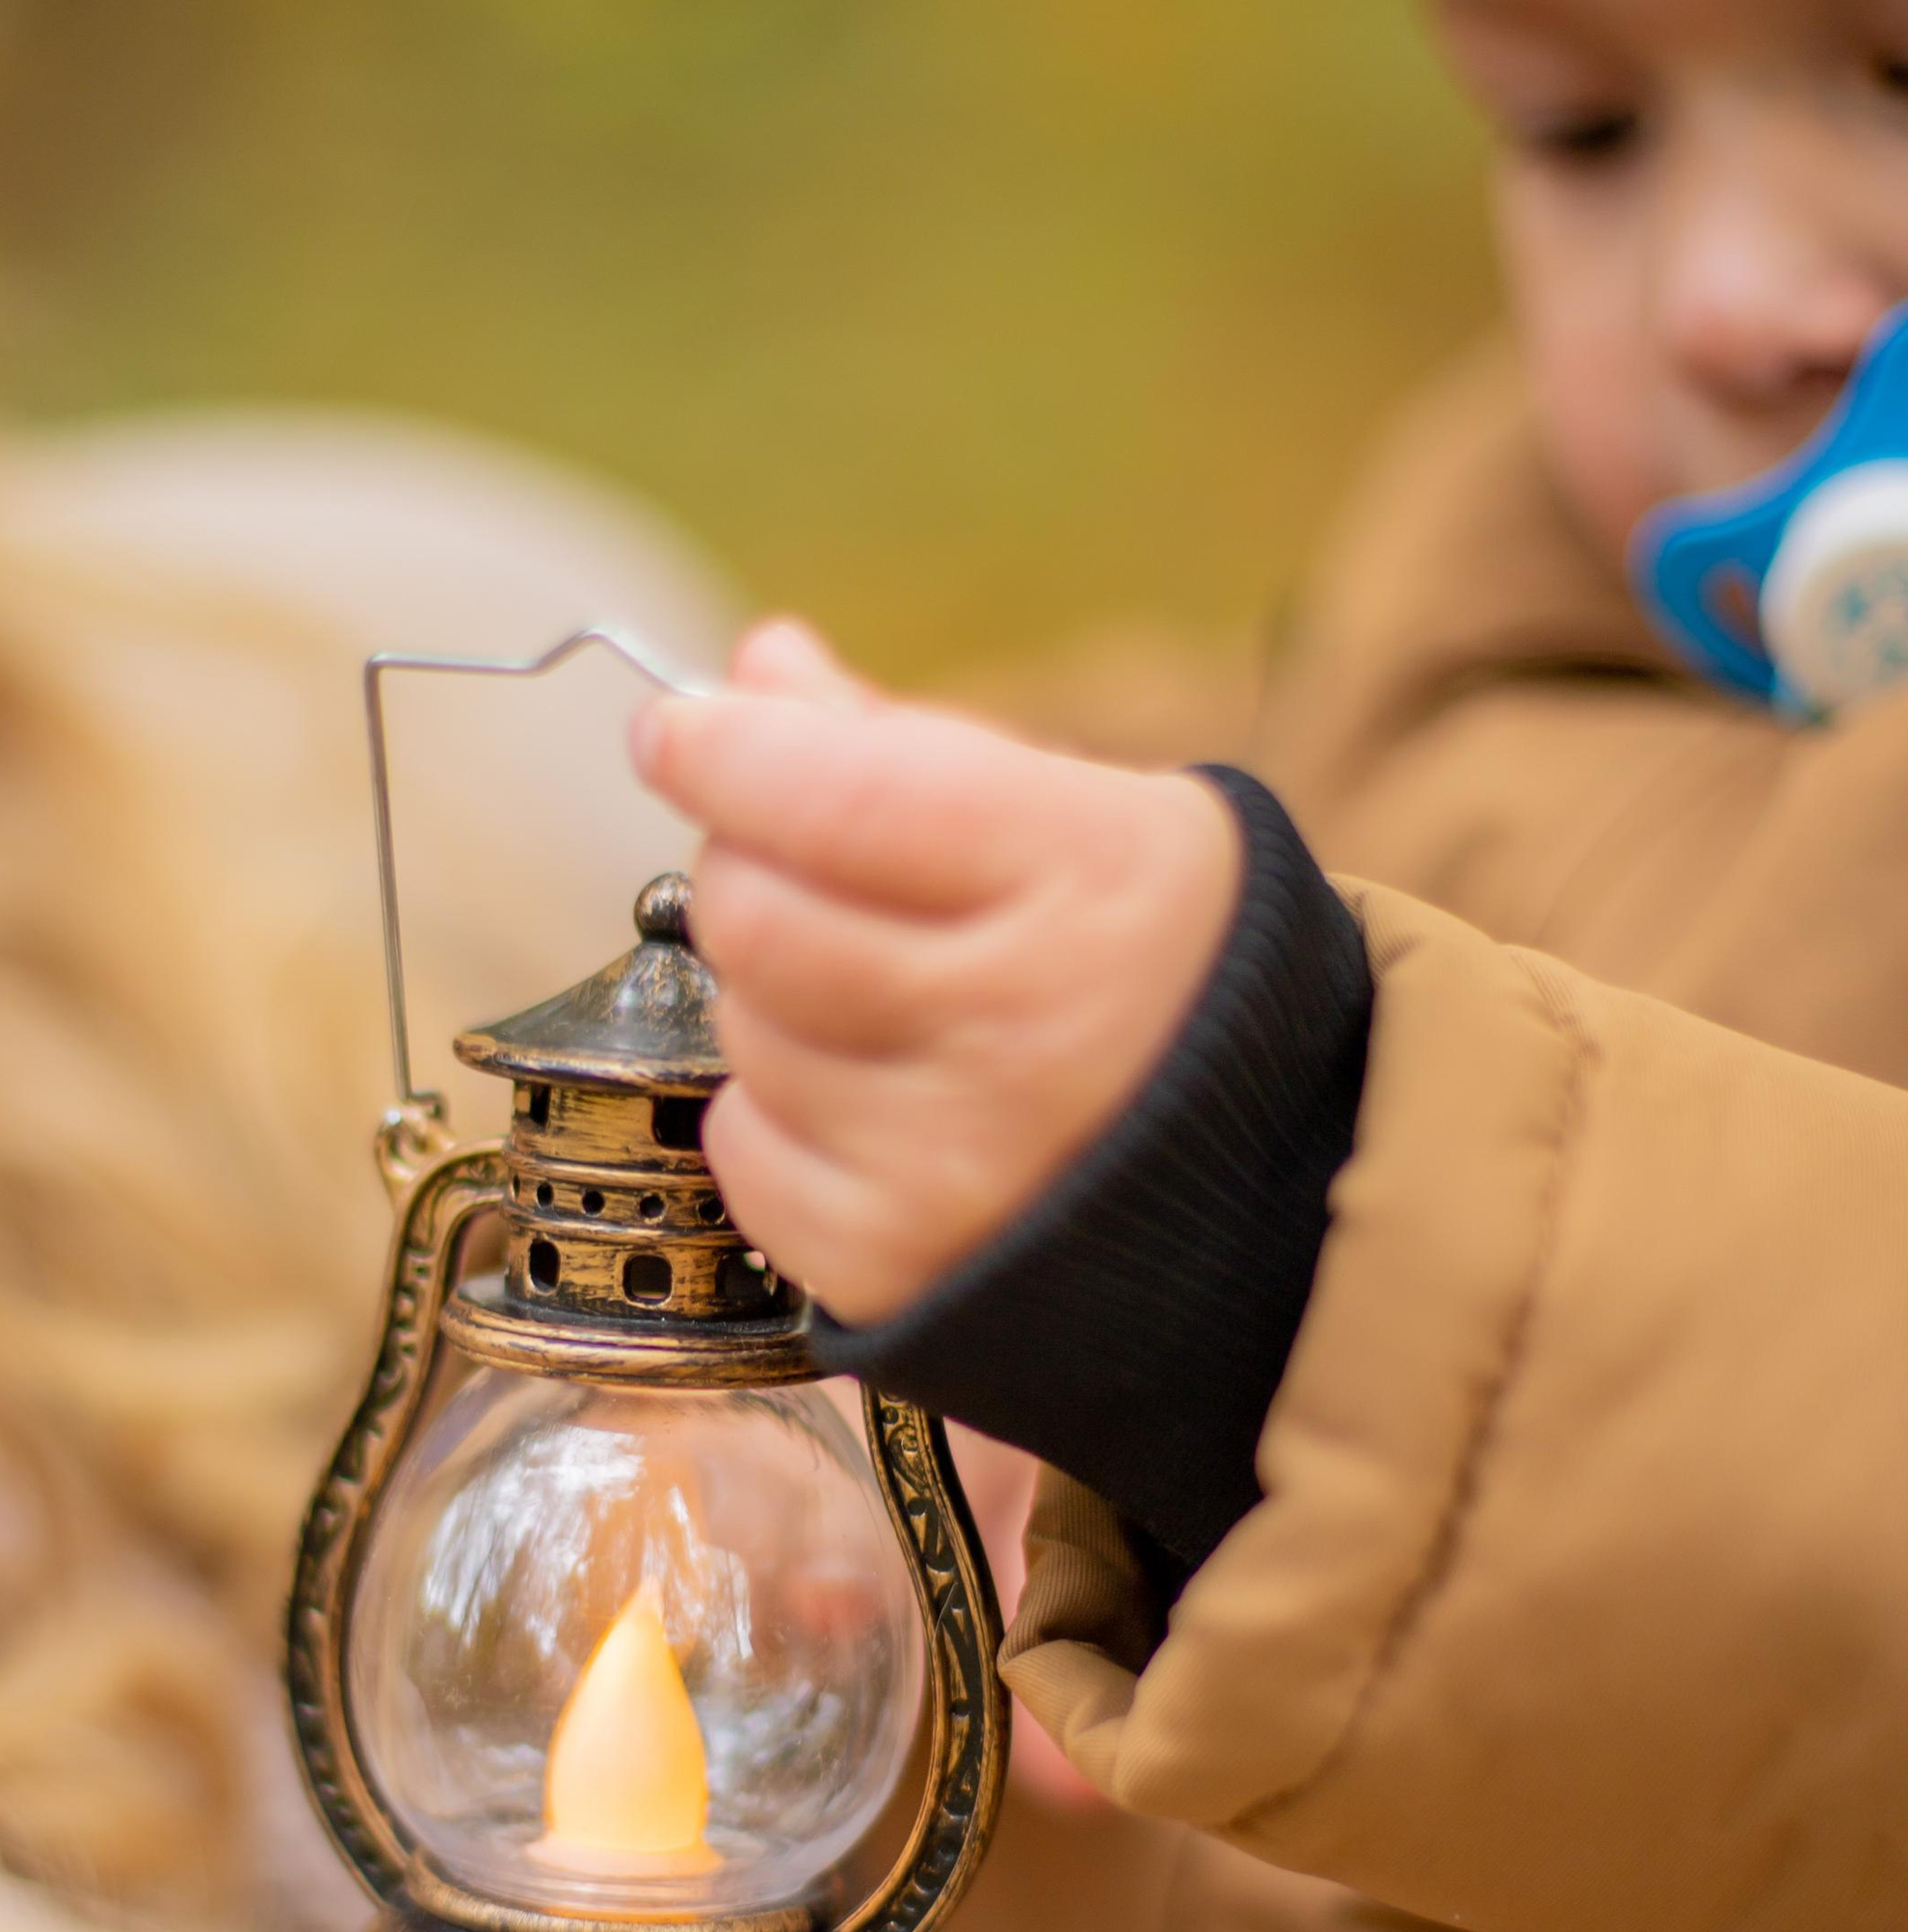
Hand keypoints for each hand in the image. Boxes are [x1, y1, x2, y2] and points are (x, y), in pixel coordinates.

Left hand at [631, 618, 1242, 1324]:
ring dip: (769, 998)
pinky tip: (870, 1102)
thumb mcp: (1082, 817)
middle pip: (761, 916)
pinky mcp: (894, 1260)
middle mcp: (1025, 1026)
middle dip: (744, 868)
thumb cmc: (1151, 966)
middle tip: (787, 864)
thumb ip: (908, 744)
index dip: (727, 753)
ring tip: (878, 1003)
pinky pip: (744, 1149)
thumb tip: (755, 672)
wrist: (1256, 1175)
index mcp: (1089, 876)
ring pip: (743, 1030)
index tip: (675, 729)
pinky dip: (775, 1115)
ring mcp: (955, 1160)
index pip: (841, 797)